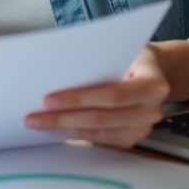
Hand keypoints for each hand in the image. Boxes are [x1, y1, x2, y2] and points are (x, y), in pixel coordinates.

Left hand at [23, 46, 170, 148]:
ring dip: (64, 128)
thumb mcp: (121, 49)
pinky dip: (75, 133)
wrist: (155, 73)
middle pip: (100, 118)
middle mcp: (150, 111)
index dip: (78, 99)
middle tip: (33, 118)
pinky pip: (98, 139)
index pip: (111, 95)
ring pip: (96, 133)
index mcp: (153, 85)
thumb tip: (57, 70)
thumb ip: (98, 60)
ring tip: (38, 123)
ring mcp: (141, 129)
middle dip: (63, 118)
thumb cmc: (133, 56)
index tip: (48, 99)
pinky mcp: (130, 139)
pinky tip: (56, 128)